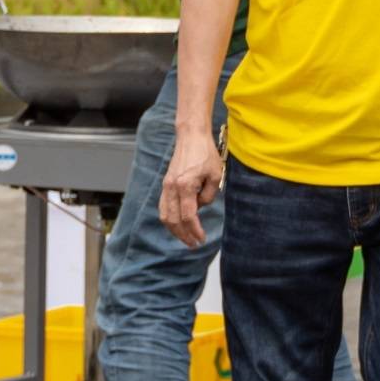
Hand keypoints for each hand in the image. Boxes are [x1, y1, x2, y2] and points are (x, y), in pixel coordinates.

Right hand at [159, 126, 224, 244]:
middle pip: (173, 220)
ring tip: (185, 238)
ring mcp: (166, 186)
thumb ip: (209, 195)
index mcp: (185, 186)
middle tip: (194, 244)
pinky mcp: (165, 184)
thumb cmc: (205, 153)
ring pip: (165, 215)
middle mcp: (172, 187)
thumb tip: (200, 207)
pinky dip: (169, 219)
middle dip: (183, 235)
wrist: (191, 136)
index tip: (201, 239)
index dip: (195, 230)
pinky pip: (164, 207)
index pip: (188, 216)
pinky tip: (178, 224)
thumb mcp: (216, 175)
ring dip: (174, 230)